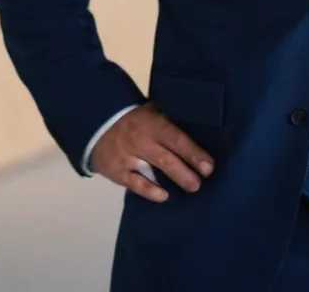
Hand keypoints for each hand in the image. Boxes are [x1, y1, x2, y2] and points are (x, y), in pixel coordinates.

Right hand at [90, 101, 214, 203]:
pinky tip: (164, 197)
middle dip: (187, 171)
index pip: (177, 139)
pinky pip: (134, 183)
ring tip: (192, 188)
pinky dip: (149, 191)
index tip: (209, 166)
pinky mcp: (118, 172)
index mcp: (154, 124)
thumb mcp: (153, 110)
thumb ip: (170, 120)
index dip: (194, 153)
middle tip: (202, 182)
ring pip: (153, 171)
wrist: (99, 124)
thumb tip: (199, 127)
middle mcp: (142, 141)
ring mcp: (129, 157)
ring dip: (174, 180)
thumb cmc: (135, 118)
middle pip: (167, 158)